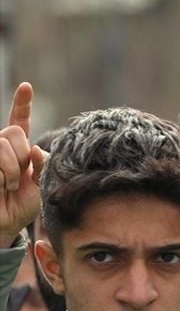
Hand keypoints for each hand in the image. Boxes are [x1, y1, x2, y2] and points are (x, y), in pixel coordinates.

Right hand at [0, 82, 44, 246]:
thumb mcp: (42, 181)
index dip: (21, 103)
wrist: (6, 223)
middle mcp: (0, 147)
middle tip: (18, 180)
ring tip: (8, 185)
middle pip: (13, 133)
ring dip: (11, 169)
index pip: (19, 120)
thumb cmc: (23, 204)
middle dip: (21, 156)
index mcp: (18, 147)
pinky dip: (1, 176)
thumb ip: (43, 162)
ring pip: (2, 144)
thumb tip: (34, 147)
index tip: (26, 87)